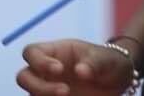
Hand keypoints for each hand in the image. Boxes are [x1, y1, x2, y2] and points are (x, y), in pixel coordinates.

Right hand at [16, 39, 135, 94]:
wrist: (119, 82)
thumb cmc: (108, 63)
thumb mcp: (105, 60)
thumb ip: (93, 64)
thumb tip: (80, 72)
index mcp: (52, 53)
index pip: (31, 53)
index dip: (40, 61)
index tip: (60, 69)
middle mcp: (45, 73)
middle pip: (24, 78)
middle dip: (39, 86)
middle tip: (65, 91)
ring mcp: (50, 90)